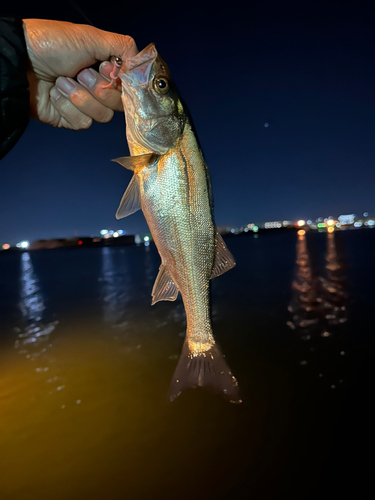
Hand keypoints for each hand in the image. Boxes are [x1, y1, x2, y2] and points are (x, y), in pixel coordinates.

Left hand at [22, 19, 137, 129]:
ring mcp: (85, 106)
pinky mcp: (71, 120)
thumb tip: (143, 66)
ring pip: (102, 116)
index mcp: (106, 68)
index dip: (121, 82)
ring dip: (80, 97)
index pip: (130, 86)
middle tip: (80, 72)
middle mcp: (98, 88)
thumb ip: (124, 48)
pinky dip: (68, 107)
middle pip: (119, 104)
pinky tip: (55, 94)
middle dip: (99, 88)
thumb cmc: (52, 44)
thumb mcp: (91, 37)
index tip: (106, 68)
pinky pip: (82, 123)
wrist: (19, 62)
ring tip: (62, 81)